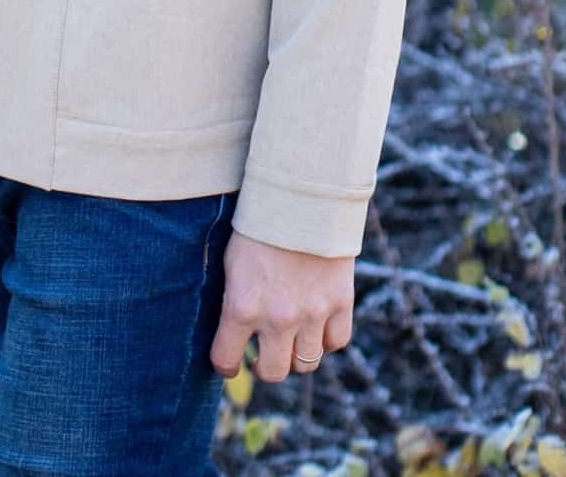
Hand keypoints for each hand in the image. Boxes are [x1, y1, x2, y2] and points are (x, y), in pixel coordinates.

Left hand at [210, 230, 354, 381]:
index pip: (226, 360)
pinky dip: (326, 339)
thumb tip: (232, 330)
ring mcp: (312, 313)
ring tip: (290, 339)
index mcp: (241, 306)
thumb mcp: (232, 261)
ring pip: (306, 363)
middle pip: (274, 372)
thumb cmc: (258, 224)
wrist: (300, 194)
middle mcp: (277, 318)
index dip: (225, 364)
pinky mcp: (340, 302)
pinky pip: (335, 342)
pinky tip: (316, 324)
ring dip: (296, 355)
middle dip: (265, 366)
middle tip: (262, 353)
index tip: (229, 361)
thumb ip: (233, 300)